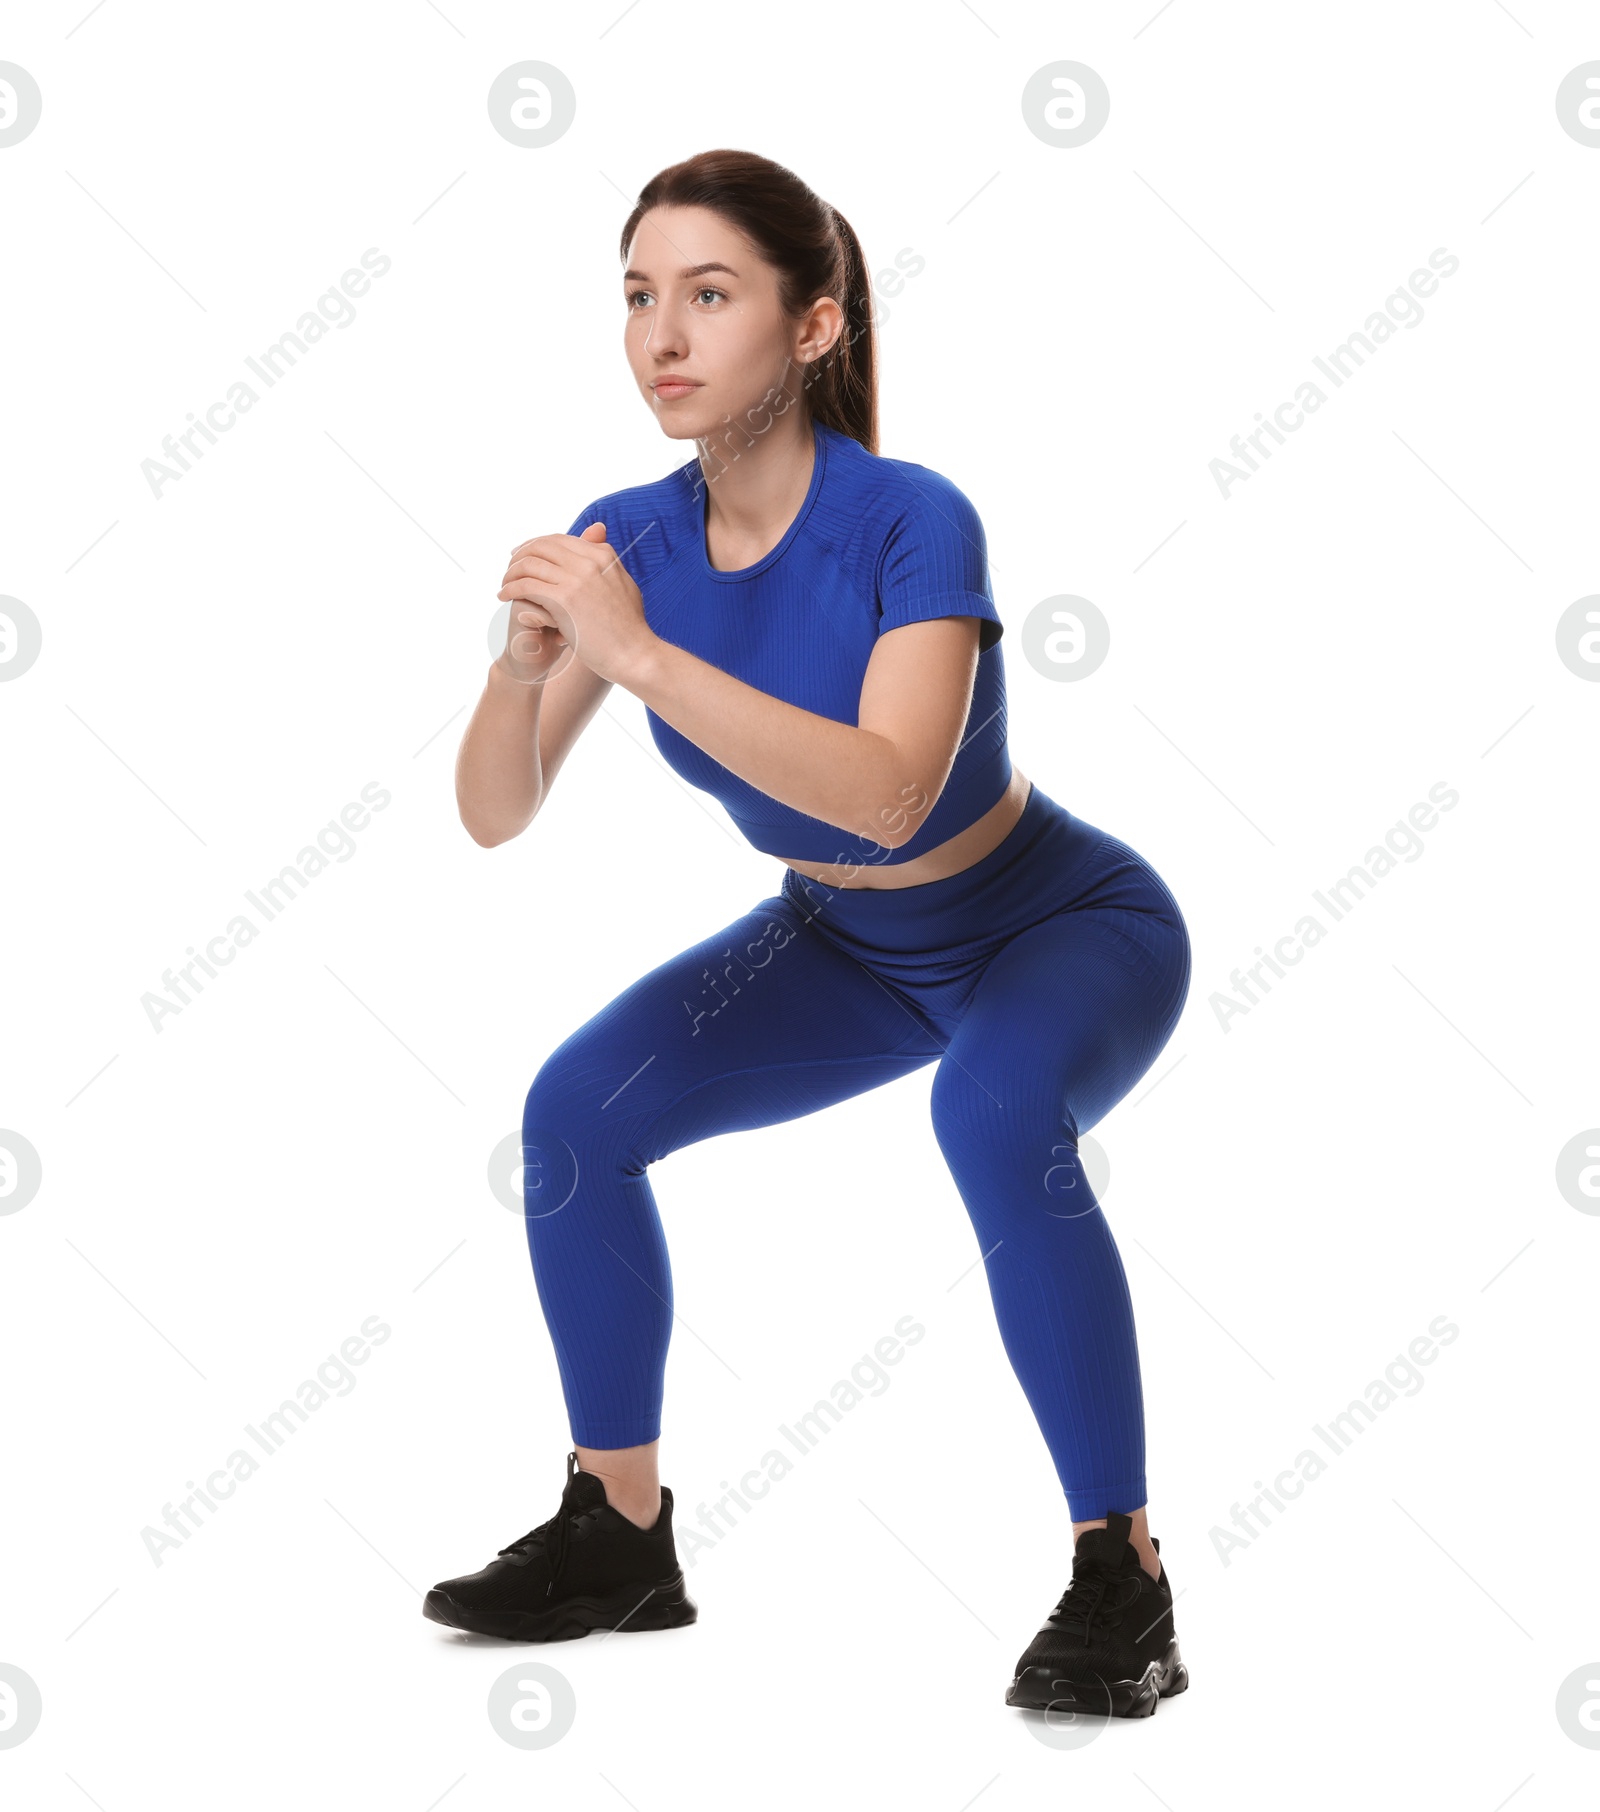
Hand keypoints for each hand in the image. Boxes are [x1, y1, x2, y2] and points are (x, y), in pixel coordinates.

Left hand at [497, 521, 655, 686]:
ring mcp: (577, 578)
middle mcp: (590, 560)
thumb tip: (598, 541)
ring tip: (505, 585)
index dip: (537, 545)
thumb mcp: (623, 586)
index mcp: (603, 555)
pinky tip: (504, 597)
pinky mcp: (564, 599)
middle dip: (521, 555)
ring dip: (511, 573)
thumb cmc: (630, 630)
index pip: (560, 540)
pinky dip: (510, 589)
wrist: (636, 655)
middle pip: (542, 546)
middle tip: (510, 569)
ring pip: (530, 563)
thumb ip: (607, 564)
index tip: (524, 556)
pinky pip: (526, 585)